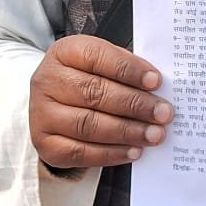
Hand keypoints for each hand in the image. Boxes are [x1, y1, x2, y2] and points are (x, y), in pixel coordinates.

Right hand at [29, 36, 174, 170]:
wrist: (53, 102)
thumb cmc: (87, 78)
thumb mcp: (102, 62)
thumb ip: (126, 68)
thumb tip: (157, 86)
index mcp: (64, 52)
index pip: (97, 57)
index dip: (128, 70)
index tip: (156, 81)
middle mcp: (47, 81)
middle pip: (94, 93)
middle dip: (135, 104)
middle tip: (163, 113)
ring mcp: (42, 114)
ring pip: (88, 125)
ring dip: (127, 131)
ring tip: (154, 134)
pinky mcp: (45, 143)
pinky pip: (80, 152)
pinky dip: (111, 153)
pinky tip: (134, 151)